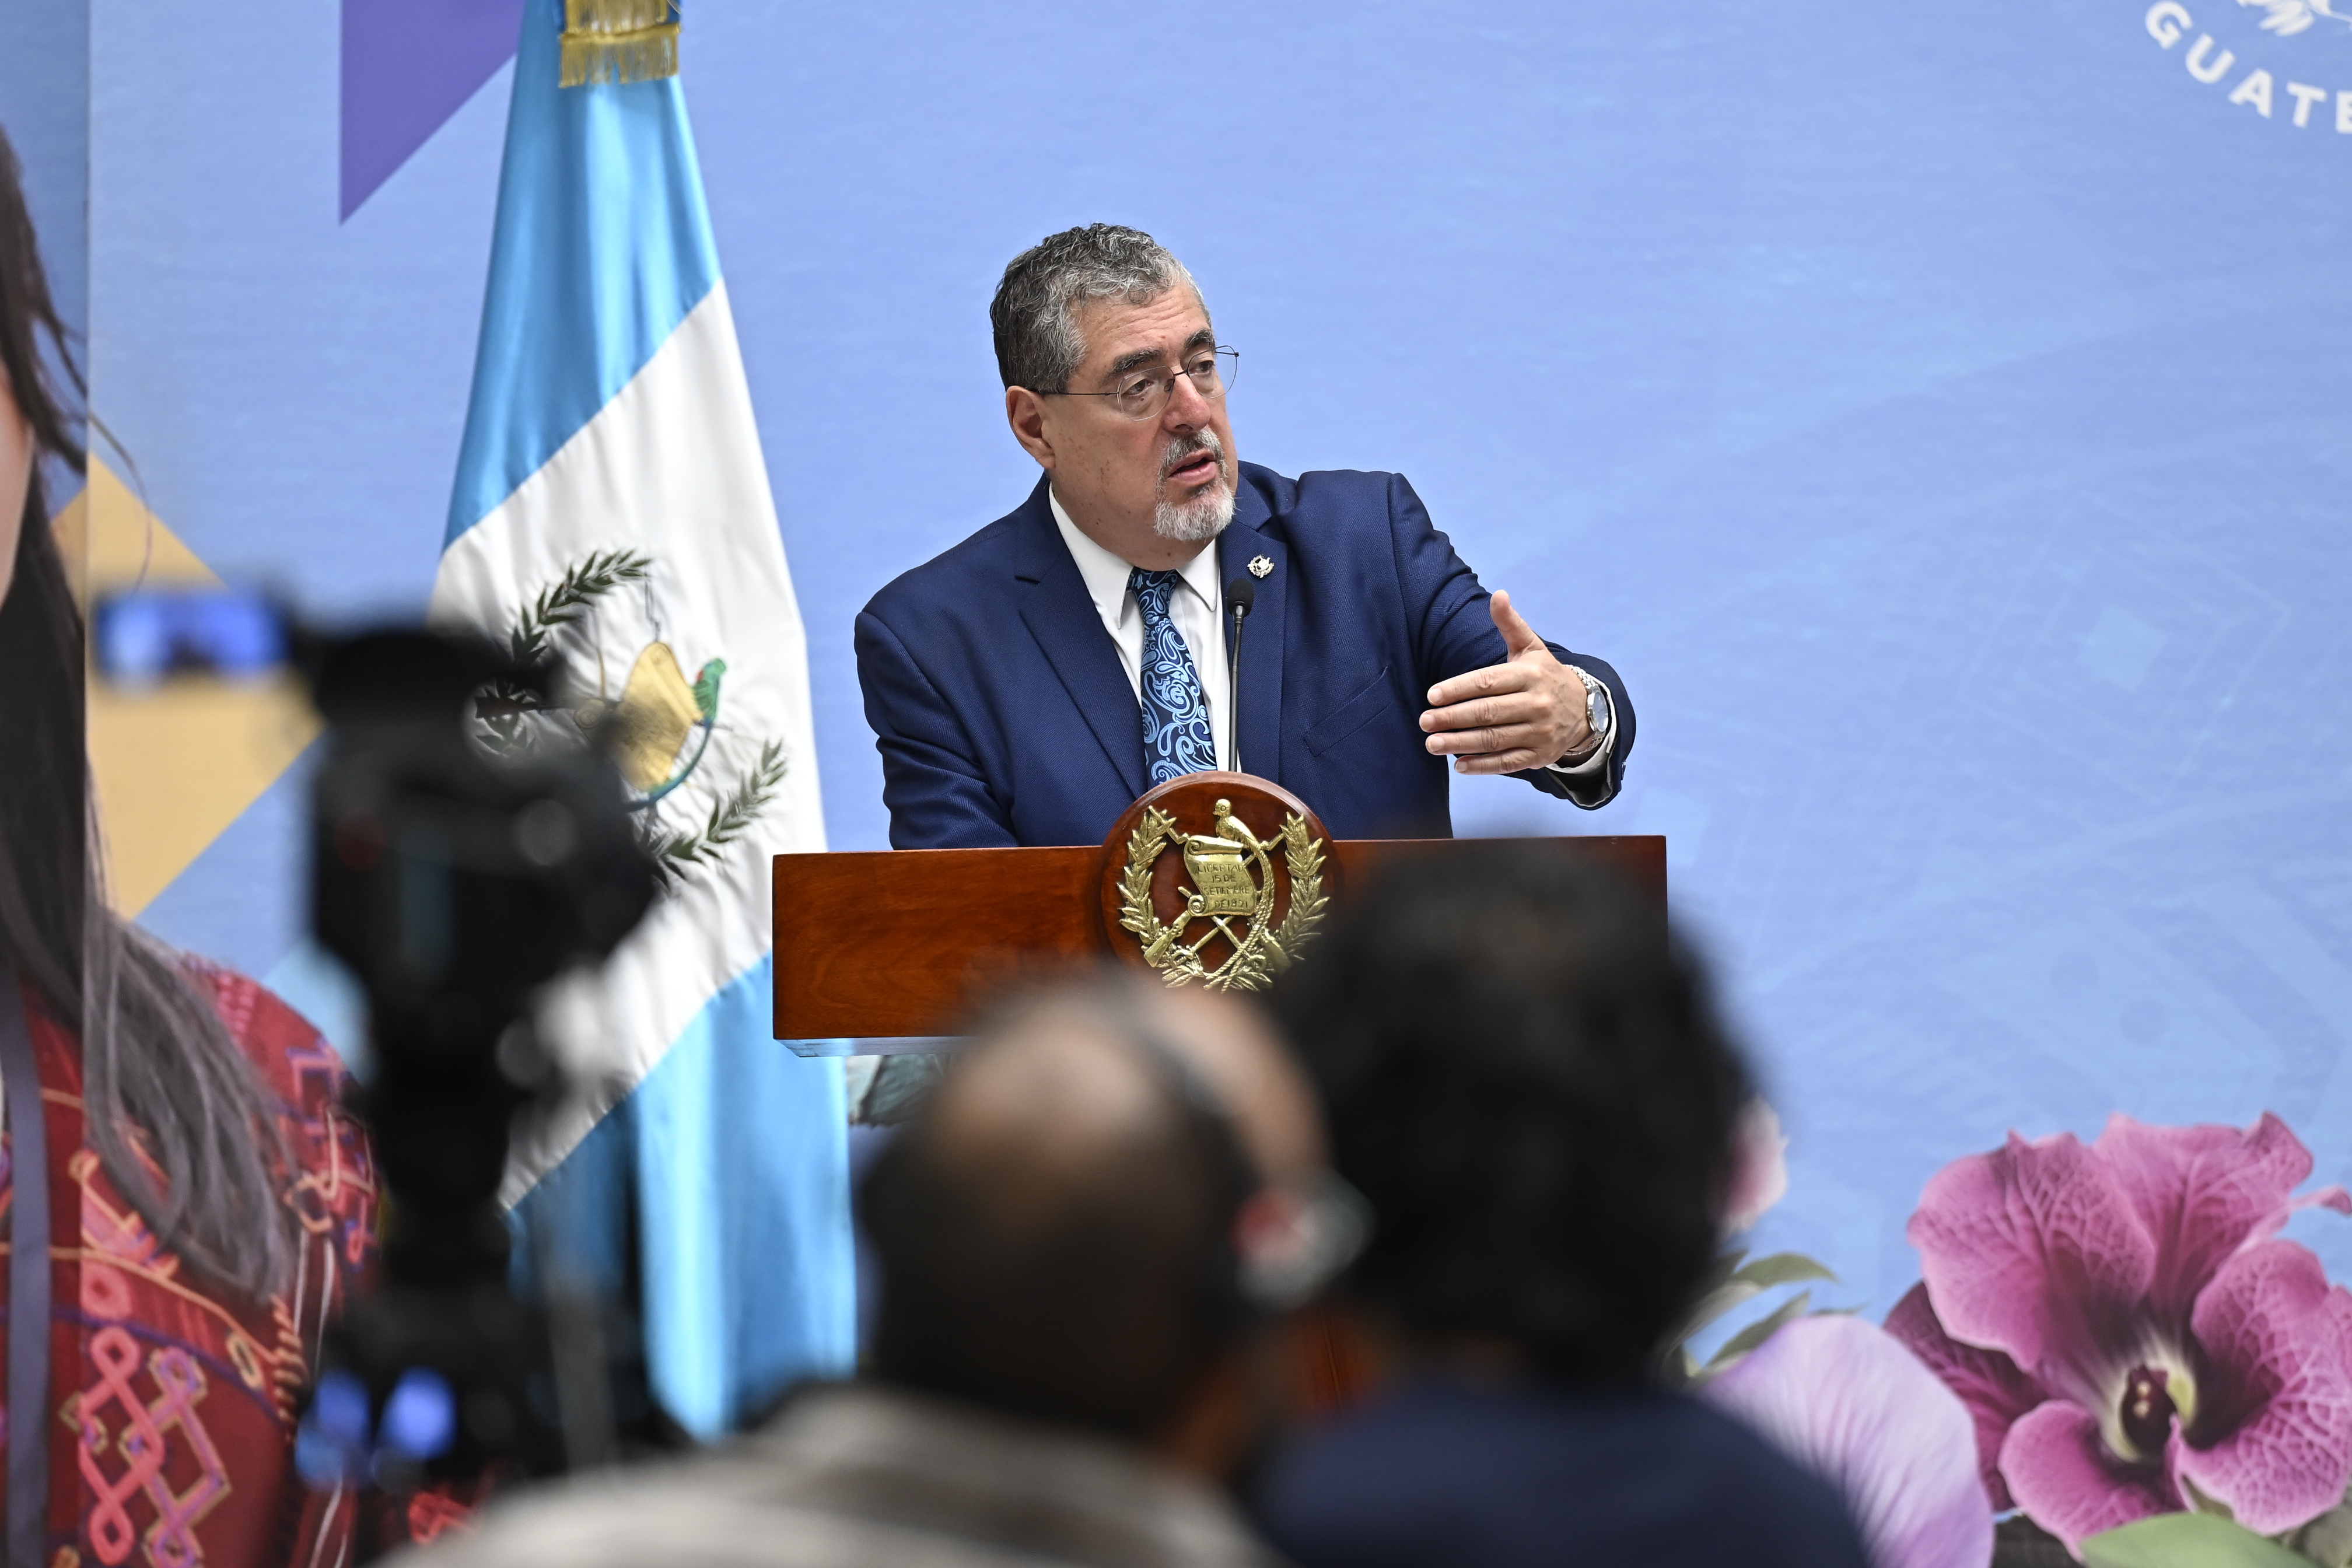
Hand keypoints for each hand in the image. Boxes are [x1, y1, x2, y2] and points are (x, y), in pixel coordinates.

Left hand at [1420, 590, 1589, 773]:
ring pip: (1495, 739)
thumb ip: (1510, 623)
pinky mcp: (1540, 755)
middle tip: (1425, 721)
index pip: (1489, 682)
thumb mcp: (1531, 647)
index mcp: (1531, 674)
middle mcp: (1537, 703)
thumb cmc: (1545, 675)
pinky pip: (1508, 762)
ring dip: (1461, 743)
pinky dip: (1482, 765)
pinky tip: (1459, 765)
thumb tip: (1498, 594)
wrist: (1585, 709)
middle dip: (1453, 717)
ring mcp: (1540, 732)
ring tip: (1432, 744)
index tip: (1432, 695)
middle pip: (1488, 712)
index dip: (1459, 689)